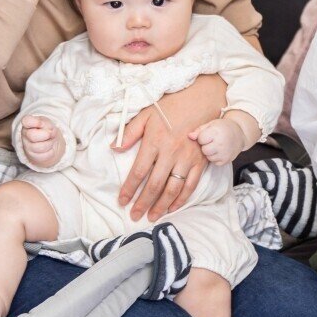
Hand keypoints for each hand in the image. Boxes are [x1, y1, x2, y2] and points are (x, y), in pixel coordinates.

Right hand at [19, 114, 62, 168]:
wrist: (49, 141)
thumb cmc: (46, 129)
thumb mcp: (47, 122)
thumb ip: (47, 124)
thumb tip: (49, 132)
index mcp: (26, 124)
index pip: (26, 121)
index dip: (36, 122)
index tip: (42, 123)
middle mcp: (24, 136)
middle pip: (32, 135)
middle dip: (46, 134)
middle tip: (50, 133)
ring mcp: (28, 147)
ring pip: (41, 147)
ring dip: (50, 143)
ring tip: (50, 140)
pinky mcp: (34, 157)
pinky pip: (46, 155)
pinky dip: (51, 151)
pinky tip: (49, 147)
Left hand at [117, 75, 224, 220]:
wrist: (202, 99)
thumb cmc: (171, 106)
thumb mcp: (146, 114)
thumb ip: (129, 132)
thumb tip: (114, 148)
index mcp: (155, 141)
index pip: (139, 171)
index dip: (129, 189)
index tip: (122, 201)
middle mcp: (171, 152)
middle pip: (155, 185)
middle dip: (143, 203)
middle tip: (134, 216)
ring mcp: (188, 158)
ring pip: (173, 188)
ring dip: (161, 205)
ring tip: (152, 217)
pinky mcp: (200, 161)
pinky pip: (191, 185)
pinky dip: (181, 199)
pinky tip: (172, 207)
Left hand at [190, 115, 248, 164]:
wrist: (239, 134)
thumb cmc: (223, 127)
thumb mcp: (211, 124)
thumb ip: (199, 130)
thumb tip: (190, 136)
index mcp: (216, 132)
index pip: (200, 139)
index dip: (202, 137)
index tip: (208, 134)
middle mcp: (221, 143)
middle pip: (204, 150)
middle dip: (205, 146)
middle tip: (212, 141)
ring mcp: (224, 153)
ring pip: (208, 157)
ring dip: (210, 152)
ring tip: (216, 145)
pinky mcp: (226, 160)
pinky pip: (214, 162)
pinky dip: (215, 157)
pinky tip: (220, 150)